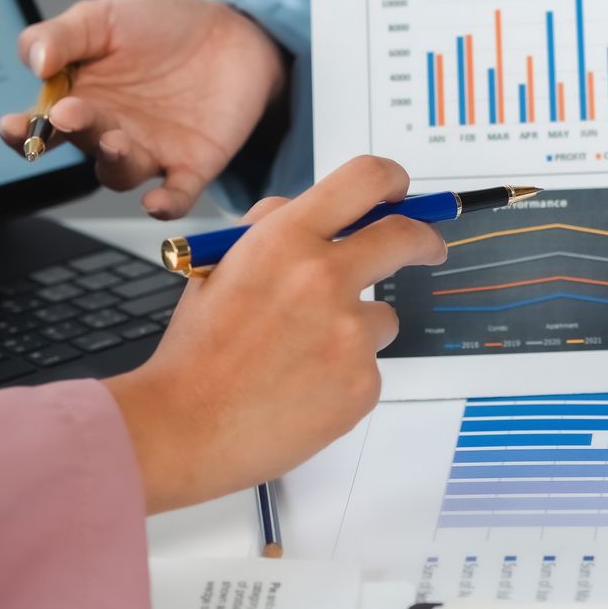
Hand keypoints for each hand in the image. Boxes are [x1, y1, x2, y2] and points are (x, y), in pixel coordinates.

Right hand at [0, 0, 285, 217]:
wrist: (233, 31)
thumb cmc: (162, 25)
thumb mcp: (106, 17)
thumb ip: (63, 35)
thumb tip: (34, 61)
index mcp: (78, 98)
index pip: (39, 123)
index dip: (21, 129)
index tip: (13, 125)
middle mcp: (108, 131)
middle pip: (81, 143)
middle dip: (73, 132)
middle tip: (70, 115)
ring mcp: (149, 150)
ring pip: (121, 171)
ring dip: (115, 162)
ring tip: (115, 140)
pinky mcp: (193, 164)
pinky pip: (177, 193)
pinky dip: (167, 203)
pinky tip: (157, 203)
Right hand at [101, 155, 444, 512]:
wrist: (181, 428)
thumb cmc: (196, 353)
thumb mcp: (219, 267)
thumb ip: (272, 229)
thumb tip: (320, 211)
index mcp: (284, 240)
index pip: (365, 180)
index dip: (392, 180)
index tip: (402, 193)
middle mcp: (324, 278)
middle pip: (404, 237)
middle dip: (424, 241)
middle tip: (426, 250)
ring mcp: (348, 333)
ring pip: (381, 317)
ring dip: (356, 330)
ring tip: (301, 359)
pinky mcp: (362, 382)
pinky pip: (369, 367)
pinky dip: (344, 377)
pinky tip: (302, 390)